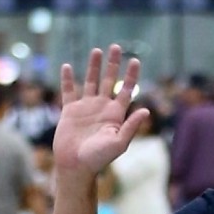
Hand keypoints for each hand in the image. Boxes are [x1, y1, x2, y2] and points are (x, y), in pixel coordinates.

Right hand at [55, 45, 151, 178]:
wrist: (75, 166)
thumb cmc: (98, 159)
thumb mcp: (118, 143)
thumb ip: (131, 126)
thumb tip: (146, 110)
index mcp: (115, 115)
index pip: (125, 90)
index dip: (131, 76)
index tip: (135, 60)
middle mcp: (101, 108)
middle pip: (109, 81)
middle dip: (113, 64)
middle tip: (116, 47)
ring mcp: (85, 108)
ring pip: (90, 81)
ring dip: (93, 66)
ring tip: (96, 50)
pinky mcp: (70, 111)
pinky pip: (69, 91)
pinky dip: (67, 79)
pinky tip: (67, 66)